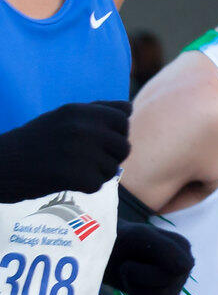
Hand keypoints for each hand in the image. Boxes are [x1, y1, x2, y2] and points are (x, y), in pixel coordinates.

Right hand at [0, 100, 129, 201]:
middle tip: (86, 160)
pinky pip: (98, 184)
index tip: (100, 140)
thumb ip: (95, 112)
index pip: (122, 117)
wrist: (0, 166)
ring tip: (72, 169)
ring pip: (112, 167)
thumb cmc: (34, 143)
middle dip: (111, 156)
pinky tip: (66, 180)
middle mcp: (81, 128)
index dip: (117, 132)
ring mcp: (78, 151)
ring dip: (97, 173)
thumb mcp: (61, 118)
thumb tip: (128, 108)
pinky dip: (85, 186)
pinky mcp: (74, 175)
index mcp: (77, 111)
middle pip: (124, 146)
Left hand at [105, 222, 193, 294]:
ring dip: (135, 287)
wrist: (103, 258)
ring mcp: (176, 288)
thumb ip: (165, 248)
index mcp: (183, 248)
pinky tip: (133, 287)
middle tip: (127, 265)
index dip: (152, 264)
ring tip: (128, 276)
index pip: (180, 267)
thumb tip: (185, 267)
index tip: (137, 253)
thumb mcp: (138, 237)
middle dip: (138, 275)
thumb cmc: (120, 243)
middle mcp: (185, 269)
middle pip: (168, 282)